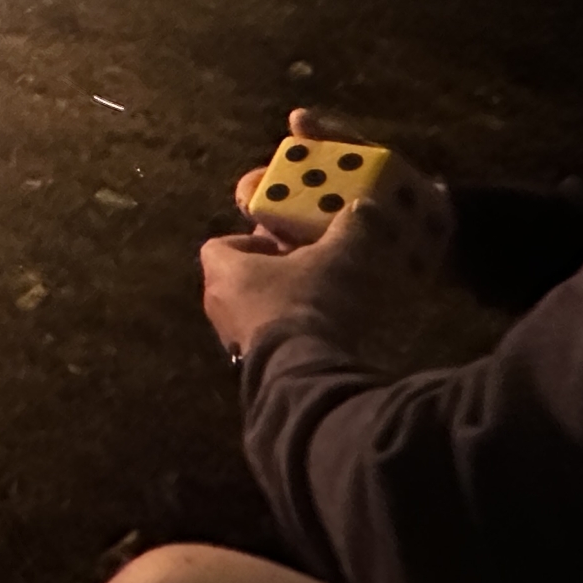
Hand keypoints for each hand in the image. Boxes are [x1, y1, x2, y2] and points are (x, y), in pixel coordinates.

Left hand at [207, 112, 450, 358]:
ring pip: (253, 312)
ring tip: (322, 302)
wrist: (304, 375)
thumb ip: (349, 231)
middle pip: (239, 279)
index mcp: (223, 271)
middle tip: (309, 269)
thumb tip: (364, 207)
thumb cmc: (307, 305)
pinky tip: (323, 335)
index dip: (250, 241)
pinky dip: (289, 335)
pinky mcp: (253, 368)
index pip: (220, 246)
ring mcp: (232, 341)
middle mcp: (218, 305)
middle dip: (273, 273)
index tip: (282, 243)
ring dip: (282, 306)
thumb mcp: (336, 260)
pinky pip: (267, 343)